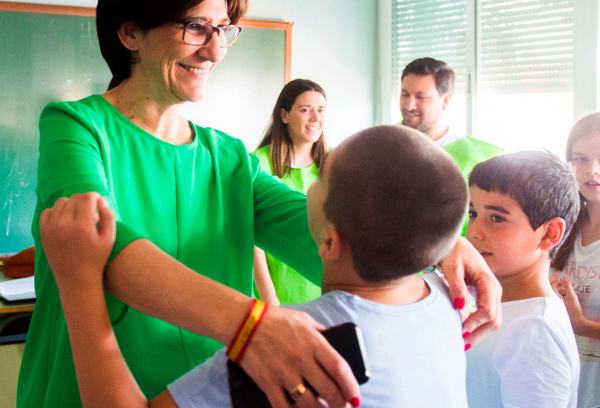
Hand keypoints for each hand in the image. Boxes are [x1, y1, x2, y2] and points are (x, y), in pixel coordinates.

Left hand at [39, 193, 115, 293]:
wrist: (76, 280)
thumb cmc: (96, 260)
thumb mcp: (110, 239)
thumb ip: (108, 217)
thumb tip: (102, 201)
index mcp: (83, 225)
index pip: (87, 198)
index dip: (95, 197)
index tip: (99, 203)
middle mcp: (64, 224)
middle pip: (74, 198)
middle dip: (85, 200)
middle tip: (91, 210)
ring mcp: (51, 228)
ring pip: (60, 203)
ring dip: (71, 204)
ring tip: (78, 215)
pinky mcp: (43, 233)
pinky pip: (47, 212)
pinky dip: (56, 212)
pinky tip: (64, 219)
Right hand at [240, 306, 359, 407]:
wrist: (243, 323)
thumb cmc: (275, 319)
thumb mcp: (304, 320)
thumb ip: (321, 333)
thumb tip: (338, 342)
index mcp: (313, 342)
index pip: (339, 368)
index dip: (351, 386)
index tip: (356, 397)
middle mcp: (301, 359)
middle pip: (328, 390)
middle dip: (340, 404)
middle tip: (342, 406)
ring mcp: (284, 373)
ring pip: (309, 404)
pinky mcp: (267, 383)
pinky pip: (283, 407)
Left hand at [442, 237, 501, 347]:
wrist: (458, 245)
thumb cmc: (455, 254)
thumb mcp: (452, 268)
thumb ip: (456, 287)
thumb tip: (461, 308)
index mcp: (488, 283)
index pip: (487, 311)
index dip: (474, 324)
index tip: (459, 332)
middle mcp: (495, 290)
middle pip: (494, 320)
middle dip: (478, 333)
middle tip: (461, 344)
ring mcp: (493, 295)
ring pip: (493, 321)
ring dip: (479, 333)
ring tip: (463, 343)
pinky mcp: (487, 297)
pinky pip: (488, 316)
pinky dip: (479, 327)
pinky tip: (466, 333)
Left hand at [551, 276, 584, 329]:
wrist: (576, 324)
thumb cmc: (573, 311)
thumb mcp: (572, 297)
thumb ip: (567, 286)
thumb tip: (564, 278)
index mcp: (551, 298)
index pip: (550, 286)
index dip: (555, 281)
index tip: (562, 282)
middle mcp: (548, 301)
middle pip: (549, 290)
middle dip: (557, 286)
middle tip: (563, 285)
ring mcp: (550, 306)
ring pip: (551, 295)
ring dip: (559, 291)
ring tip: (567, 293)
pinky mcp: (553, 310)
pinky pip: (553, 300)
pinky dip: (558, 297)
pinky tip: (565, 298)